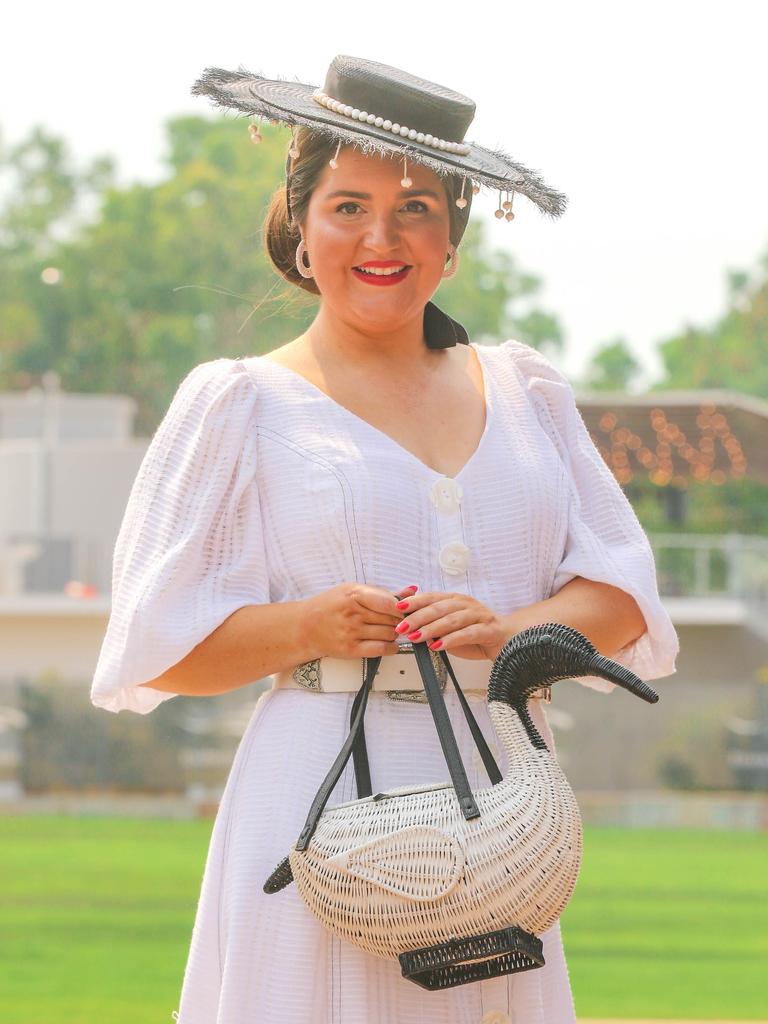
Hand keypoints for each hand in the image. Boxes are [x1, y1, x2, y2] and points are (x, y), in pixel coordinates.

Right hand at [303, 582, 419, 659]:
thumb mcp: (353, 591)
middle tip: (402, 620)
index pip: (389, 603)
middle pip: (391, 619)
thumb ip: (382, 592)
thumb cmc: (330, 606)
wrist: (305, 627)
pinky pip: (381, 649)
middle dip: (401, 620)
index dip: (403, 608)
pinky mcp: (351, 650)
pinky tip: (390, 643)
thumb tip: (411, 590)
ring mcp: (351, 633)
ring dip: (395, 633)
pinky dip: (391, 647)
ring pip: (389, 634)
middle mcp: (352, 614)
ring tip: (392, 629)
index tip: (407, 609)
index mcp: (354, 595)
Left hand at [392, 590, 513, 660]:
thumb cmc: (477, 634)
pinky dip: (451, 640)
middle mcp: (466, 604)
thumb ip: (434, 625)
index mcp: (456, 600)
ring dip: (432, 628)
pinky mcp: (488, 630)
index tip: (398, 607)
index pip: (432, 597)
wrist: (509, 641)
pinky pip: (467, 633)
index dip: (415, 601)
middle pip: (439, 608)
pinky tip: (438, 646)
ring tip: (416, 637)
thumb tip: (409, 627)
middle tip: (402, 627)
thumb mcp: (451, 628)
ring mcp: (479, 615)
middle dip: (418, 617)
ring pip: (452, 619)